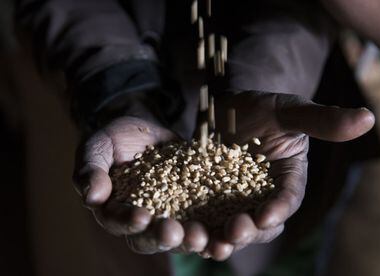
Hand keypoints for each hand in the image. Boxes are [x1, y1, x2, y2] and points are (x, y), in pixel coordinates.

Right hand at [73, 117, 209, 253]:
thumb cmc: (115, 140)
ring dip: (192, 240)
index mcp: (116, 211)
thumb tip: (91, 196)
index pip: (120, 222)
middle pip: (152, 239)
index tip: (141, 216)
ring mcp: (172, 215)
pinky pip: (206, 221)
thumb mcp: (98, 147)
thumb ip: (91, 170)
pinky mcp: (195, 205)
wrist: (145, 131)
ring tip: (204, 238)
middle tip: (176, 233)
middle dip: (164, 237)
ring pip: (181, 236)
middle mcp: (144, 222)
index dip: (129, 221)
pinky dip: (216, 228)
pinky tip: (228, 230)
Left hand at [197, 91, 374, 259]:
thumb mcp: (289, 110)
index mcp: (287, 180)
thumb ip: (321, 119)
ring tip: (210, 243)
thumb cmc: (262, 107)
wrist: (227, 108)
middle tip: (234, 231)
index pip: (288, 199)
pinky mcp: (208, 200)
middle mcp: (263, 197)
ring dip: (222, 239)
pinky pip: (204, 218)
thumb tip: (368, 118)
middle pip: (260, 223)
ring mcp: (235, 200)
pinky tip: (185, 231)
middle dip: (249, 231)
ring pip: (232, 227)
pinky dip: (198, 227)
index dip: (279, 208)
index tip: (267, 215)